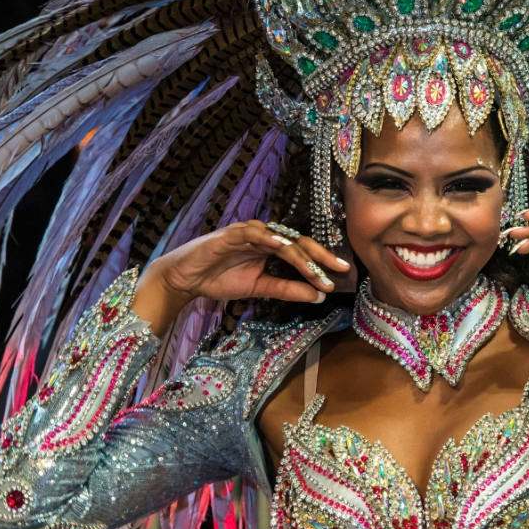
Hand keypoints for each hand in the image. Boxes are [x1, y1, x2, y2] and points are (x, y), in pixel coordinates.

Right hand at [134, 221, 355, 334]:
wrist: (186, 279)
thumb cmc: (220, 279)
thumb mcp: (259, 289)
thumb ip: (286, 290)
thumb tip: (318, 296)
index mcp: (272, 247)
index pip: (302, 252)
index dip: (322, 262)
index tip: (342, 275)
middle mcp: (264, 236)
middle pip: (298, 242)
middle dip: (320, 256)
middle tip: (340, 269)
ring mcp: (248, 233)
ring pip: (280, 240)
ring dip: (299, 256)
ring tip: (315, 271)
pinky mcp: (230, 234)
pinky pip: (253, 234)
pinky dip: (268, 238)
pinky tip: (281, 246)